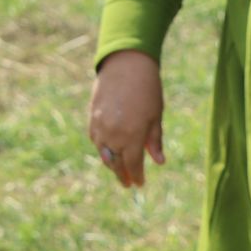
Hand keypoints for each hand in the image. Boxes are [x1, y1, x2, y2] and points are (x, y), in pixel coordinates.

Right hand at [88, 49, 163, 187]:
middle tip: (127, 184)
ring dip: (111, 163)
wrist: (126, 66)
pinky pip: (96, 141)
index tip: (140, 185)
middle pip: (116, 163)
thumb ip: (154, 141)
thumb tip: (158, 162)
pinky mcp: (92, 118)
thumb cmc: (147, 90)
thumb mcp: (155, 116)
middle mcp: (113, 135)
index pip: (133, 165)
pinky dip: (103, 149)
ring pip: (103, 154)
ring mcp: (100, 127)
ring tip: (119, 169)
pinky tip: (109, 151)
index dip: (137, 176)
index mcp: (132, 135)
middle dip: (122, 175)